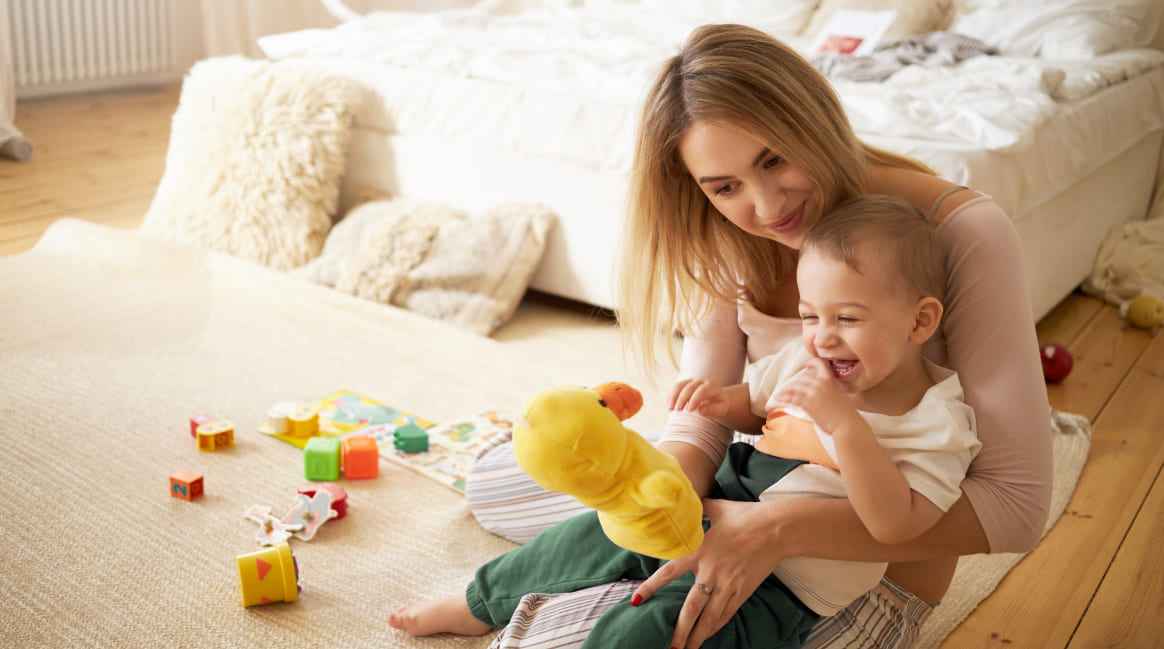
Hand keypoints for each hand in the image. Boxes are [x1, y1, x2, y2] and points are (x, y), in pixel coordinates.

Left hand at [630, 498, 787, 648]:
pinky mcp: (743, 591)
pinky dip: (715, 627)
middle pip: (691, 608)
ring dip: (696, 635)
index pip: (669, 572)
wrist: (778, 528)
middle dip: (679, 630)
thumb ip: (698, 509)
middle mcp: (711, 571)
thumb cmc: (746, 515)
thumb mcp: (717, 507)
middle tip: (669, 646)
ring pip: (709, 617)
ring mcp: (729, 584)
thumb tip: (686, 503)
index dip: (651, 587)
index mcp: (700, 550)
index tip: (636, 601)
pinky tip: (707, 636)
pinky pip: (726, 614)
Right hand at [669, 378, 729, 418]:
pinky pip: (676, 387)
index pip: (702, 391)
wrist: (717, 397)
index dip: (694, 399)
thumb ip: (713, 410)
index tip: (689, 410)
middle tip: (677, 410)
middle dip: (682, 399)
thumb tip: (700, 411)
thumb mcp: (721, 409)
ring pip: (680, 385)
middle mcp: (701, 381)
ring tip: (670, 409)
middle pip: (689, 387)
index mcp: (712, 386)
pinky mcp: (685, 383)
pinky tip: (669, 406)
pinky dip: (671, 396)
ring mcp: (692, 381)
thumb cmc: (720, 405)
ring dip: (673, 396)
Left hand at [771, 358, 858, 434]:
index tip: (806, 365)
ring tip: (778, 395)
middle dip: (792, 384)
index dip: (812, 363)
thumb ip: (831, 391)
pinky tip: (779, 400)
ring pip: (794, 388)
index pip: (820, 365)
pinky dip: (784, 398)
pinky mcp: (808, 403)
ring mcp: (813, 393)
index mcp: (830, 381)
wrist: (847, 424)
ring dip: (784, 391)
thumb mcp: (841, 396)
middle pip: (801, 379)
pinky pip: (792, 398)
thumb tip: (823, 393)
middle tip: (786, 389)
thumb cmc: (846, 414)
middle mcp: (821, 384)